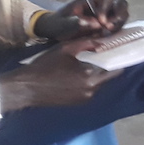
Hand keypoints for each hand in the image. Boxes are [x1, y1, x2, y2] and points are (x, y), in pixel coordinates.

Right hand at [0, 39, 122, 111]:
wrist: (27, 87)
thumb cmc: (45, 66)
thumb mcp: (65, 49)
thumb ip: (86, 43)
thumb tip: (102, 41)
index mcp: (90, 76)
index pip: (115, 69)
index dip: (116, 59)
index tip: (114, 52)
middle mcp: (92, 89)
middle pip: (107, 76)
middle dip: (105, 66)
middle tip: (99, 56)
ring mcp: (86, 98)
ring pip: (98, 83)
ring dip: (95, 75)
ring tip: (85, 64)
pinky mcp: (78, 103)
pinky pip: (89, 90)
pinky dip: (87, 82)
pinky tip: (77, 75)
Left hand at [33, 0, 129, 40]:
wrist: (55, 32)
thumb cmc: (58, 25)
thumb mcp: (62, 24)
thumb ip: (77, 23)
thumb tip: (95, 23)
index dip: (107, 7)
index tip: (101, 21)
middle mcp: (101, 5)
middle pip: (119, 2)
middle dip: (118, 14)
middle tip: (109, 27)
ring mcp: (107, 14)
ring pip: (122, 13)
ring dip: (119, 22)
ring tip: (109, 32)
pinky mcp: (108, 24)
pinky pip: (119, 24)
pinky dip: (118, 29)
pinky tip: (109, 36)